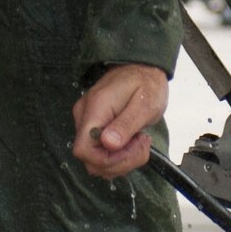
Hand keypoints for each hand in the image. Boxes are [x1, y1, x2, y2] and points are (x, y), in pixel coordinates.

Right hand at [71, 63, 168, 178]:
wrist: (142, 69)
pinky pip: (99, 153)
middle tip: (141, 144)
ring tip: (138, 141)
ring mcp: (86, 121)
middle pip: (90, 159)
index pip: (83, 149)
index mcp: (96, 108)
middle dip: (120, 162)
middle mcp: (84, 116)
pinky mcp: (92, 127)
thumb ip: (126, 124)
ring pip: (95, 160)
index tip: (130, 149)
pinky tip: (130, 142)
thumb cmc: (147, 84)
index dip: (106, 160)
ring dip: (121, 160)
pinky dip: (117, 156)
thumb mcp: (145, 104)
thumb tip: (108, 143)